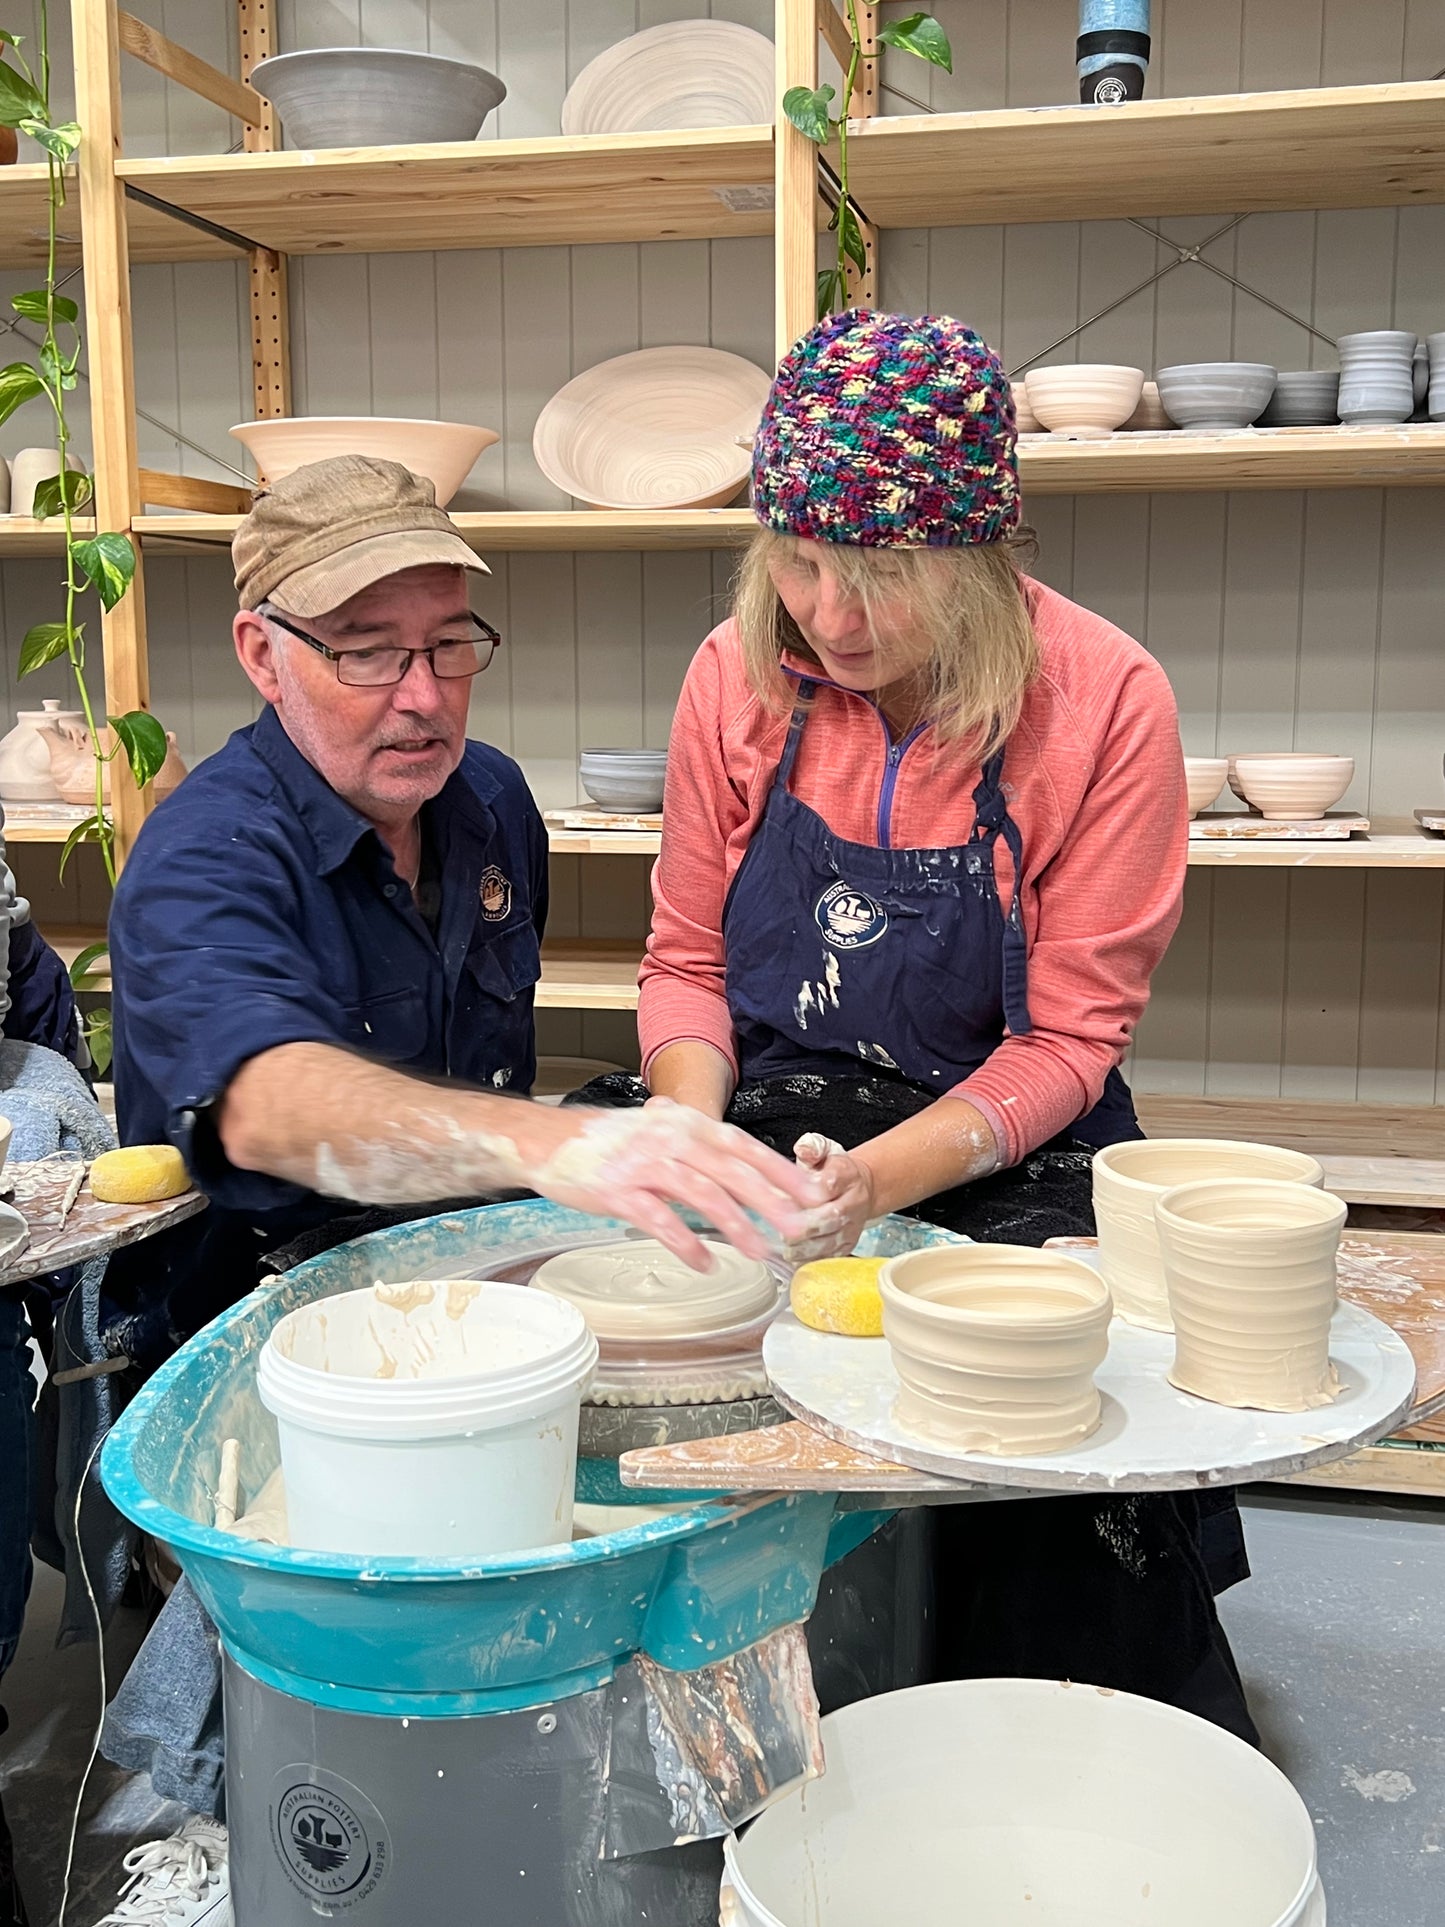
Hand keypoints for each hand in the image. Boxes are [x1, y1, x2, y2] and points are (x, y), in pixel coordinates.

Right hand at [519, 1098, 830, 1269]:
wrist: (549, 1141)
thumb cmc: (606, 1140)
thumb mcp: (656, 1128)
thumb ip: (694, 1139)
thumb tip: (732, 1155)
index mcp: (687, 1124)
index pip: (744, 1146)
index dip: (781, 1170)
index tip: (813, 1193)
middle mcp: (672, 1139)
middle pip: (732, 1171)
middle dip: (771, 1200)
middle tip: (801, 1228)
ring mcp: (645, 1164)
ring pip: (702, 1194)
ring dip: (735, 1225)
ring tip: (760, 1251)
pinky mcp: (620, 1190)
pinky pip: (659, 1219)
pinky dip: (684, 1242)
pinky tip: (704, 1262)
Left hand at [782, 1134, 878, 1262]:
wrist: (858, 1189)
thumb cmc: (832, 1171)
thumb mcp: (823, 1150)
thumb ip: (811, 1147)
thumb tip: (803, 1149)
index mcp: (846, 1175)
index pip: (828, 1184)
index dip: (807, 1193)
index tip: (786, 1196)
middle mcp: (853, 1202)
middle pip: (829, 1217)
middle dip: (803, 1225)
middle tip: (780, 1227)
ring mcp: (852, 1226)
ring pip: (828, 1241)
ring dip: (803, 1246)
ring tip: (783, 1244)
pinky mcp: (847, 1245)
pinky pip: (828, 1257)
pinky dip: (808, 1258)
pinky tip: (792, 1255)